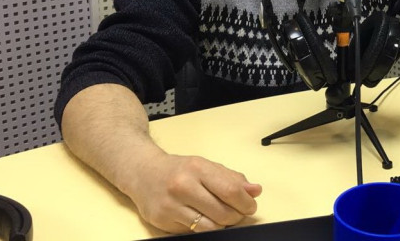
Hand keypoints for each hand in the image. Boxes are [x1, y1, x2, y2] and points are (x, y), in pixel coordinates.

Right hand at [124, 152, 261, 232]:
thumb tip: (256, 191)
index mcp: (197, 168)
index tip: (251, 206)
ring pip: (209, 227)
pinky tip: (203, 218)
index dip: (246, 203)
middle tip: (238, 213)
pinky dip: (204, 228)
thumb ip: (232, 178)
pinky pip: (192, 232)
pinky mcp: (161, 221)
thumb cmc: (180, 169)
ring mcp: (170, 205)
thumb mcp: (206, 166)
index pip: (230, 190)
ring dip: (222, 225)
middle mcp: (182, 186)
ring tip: (223, 217)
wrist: (143, 173)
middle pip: (222, 212)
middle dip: (236, 216)